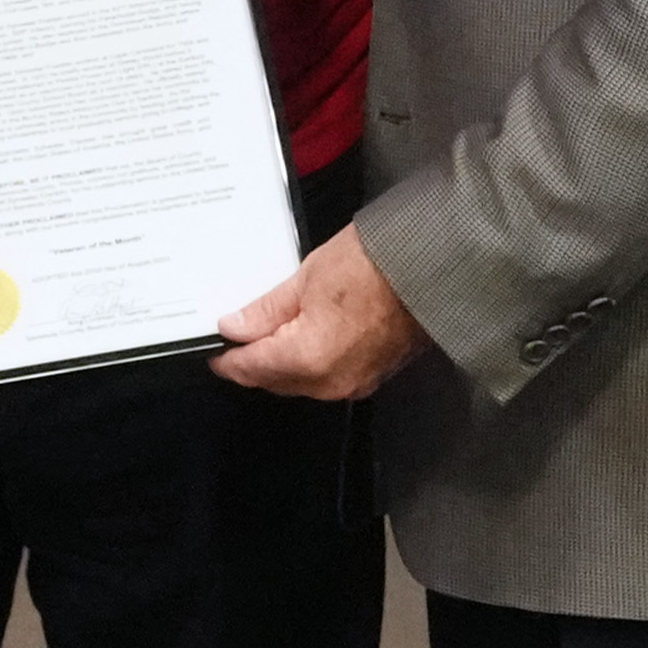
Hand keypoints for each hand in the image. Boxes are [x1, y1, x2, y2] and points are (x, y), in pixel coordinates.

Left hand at [211, 227, 424, 401]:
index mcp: (307, 359)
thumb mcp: (306, 277)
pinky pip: (326, 376)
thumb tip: (235, 326)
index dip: (226, 357)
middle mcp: (330, 382)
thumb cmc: (378, 265)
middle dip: (254, 358)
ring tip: (278, 323)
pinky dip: (311, 359)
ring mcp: (354, 383)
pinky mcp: (371, 376)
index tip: (216, 346)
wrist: (431, 266)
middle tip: (241, 328)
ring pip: (300, 381)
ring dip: (282, 359)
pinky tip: (309, 331)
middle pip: (273, 380)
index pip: (249, 369)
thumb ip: (265, 311)